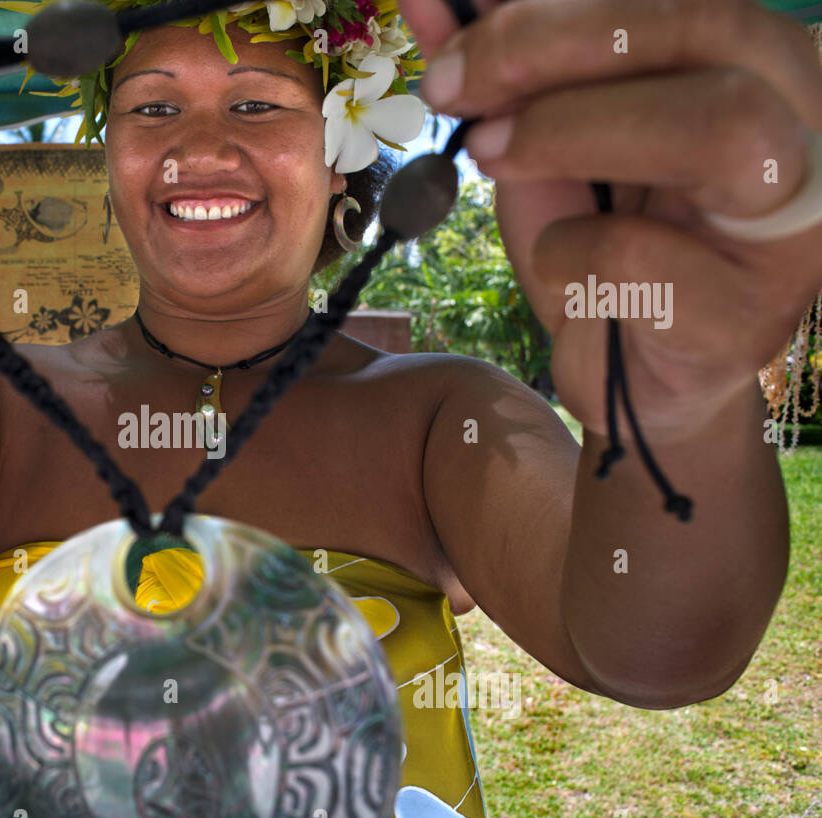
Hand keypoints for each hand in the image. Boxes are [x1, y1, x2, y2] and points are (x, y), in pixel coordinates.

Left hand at [399, 0, 821, 441]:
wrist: (634, 381)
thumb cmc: (600, 251)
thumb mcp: (544, 145)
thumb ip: (507, 72)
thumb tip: (432, 0)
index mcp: (757, 62)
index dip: (552, 9)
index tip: (451, 42)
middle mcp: (805, 121)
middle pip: (709, 26)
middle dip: (551, 45)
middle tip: (452, 86)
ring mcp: (798, 218)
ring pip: (717, 124)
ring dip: (570, 130)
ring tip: (493, 156)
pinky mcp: (752, 310)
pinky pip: (646, 255)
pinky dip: (569, 255)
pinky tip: (560, 269)